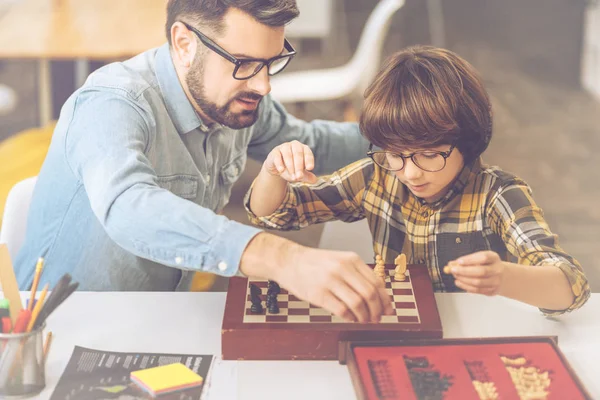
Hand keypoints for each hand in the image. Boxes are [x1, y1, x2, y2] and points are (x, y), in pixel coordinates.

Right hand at [263, 140, 317, 183]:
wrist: (278, 168)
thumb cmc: (292, 169)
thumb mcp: (300, 173)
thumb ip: (307, 176)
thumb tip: (314, 180)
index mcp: (304, 149)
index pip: (308, 153)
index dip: (309, 160)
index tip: (310, 168)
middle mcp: (295, 145)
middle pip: (298, 154)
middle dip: (299, 166)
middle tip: (299, 176)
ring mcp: (284, 147)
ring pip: (288, 154)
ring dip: (290, 166)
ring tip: (292, 177)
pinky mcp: (275, 152)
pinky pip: (277, 156)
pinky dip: (279, 163)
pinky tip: (281, 170)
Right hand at [276, 246, 393, 322]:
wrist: (288, 261)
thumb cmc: (314, 264)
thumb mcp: (339, 260)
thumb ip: (357, 275)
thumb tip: (378, 297)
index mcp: (351, 259)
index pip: (376, 282)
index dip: (385, 300)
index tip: (388, 310)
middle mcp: (342, 268)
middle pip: (370, 294)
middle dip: (377, 310)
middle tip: (377, 318)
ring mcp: (330, 281)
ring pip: (358, 304)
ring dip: (364, 317)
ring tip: (364, 320)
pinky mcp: (319, 294)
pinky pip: (342, 310)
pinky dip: (350, 318)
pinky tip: (350, 318)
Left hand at [444, 251, 505, 295]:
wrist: (502, 276)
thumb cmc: (487, 265)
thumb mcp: (478, 258)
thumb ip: (465, 260)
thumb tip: (451, 264)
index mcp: (494, 258)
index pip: (483, 258)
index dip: (470, 260)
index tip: (458, 261)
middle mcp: (497, 269)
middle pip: (481, 271)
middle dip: (465, 271)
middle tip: (453, 270)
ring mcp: (496, 281)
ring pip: (478, 282)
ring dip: (464, 279)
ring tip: (455, 276)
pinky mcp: (492, 290)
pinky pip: (477, 290)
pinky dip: (466, 286)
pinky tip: (459, 282)